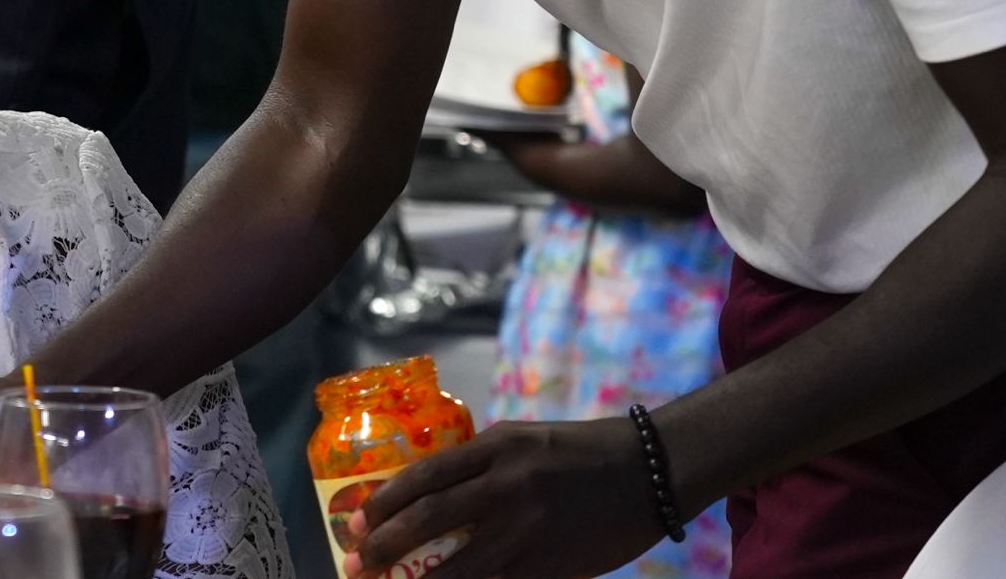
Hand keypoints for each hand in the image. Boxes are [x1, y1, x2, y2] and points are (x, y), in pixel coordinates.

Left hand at [352, 417, 666, 578]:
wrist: (649, 472)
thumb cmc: (579, 451)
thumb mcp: (522, 440)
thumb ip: (478, 465)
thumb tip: (426, 497)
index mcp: (497, 447)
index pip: (425, 476)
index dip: (385, 502)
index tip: (357, 521)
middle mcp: (509, 487)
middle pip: (430, 520)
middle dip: (385, 545)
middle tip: (358, 561)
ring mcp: (531, 531)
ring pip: (461, 567)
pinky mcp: (553, 566)